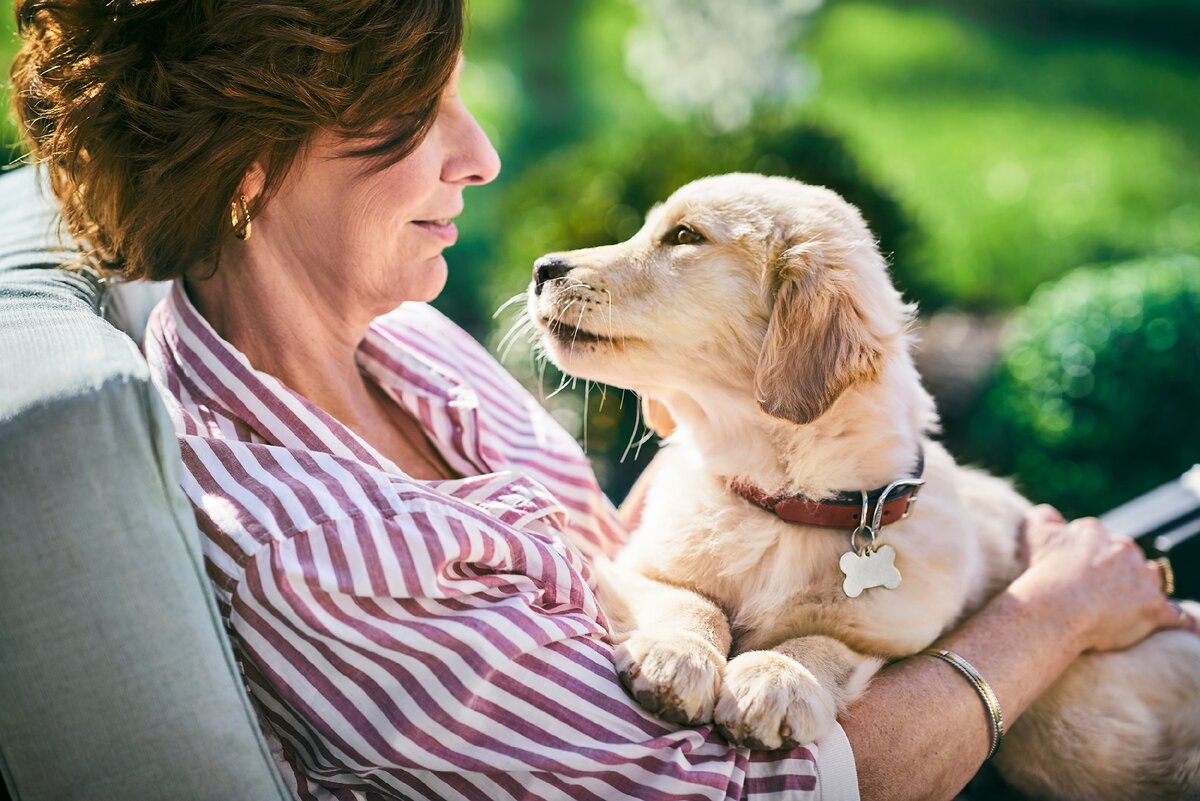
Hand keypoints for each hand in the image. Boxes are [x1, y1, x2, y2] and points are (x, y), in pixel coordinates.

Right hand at [1015, 505, 1197, 652]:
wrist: (1054, 610)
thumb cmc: (1042, 575)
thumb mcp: (1036, 535)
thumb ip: (1044, 517)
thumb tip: (1049, 514)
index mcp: (1095, 531)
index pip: (1099, 540)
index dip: (1089, 558)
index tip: (1078, 574)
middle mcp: (1124, 548)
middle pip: (1127, 558)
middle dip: (1117, 573)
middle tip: (1096, 594)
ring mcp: (1142, 578)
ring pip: (1150, 581)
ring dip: (1142, 592)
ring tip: (1125, 611)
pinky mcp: (1155, 608)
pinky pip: (1177, 615)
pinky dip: (1178, 621)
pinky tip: (1179, 627)